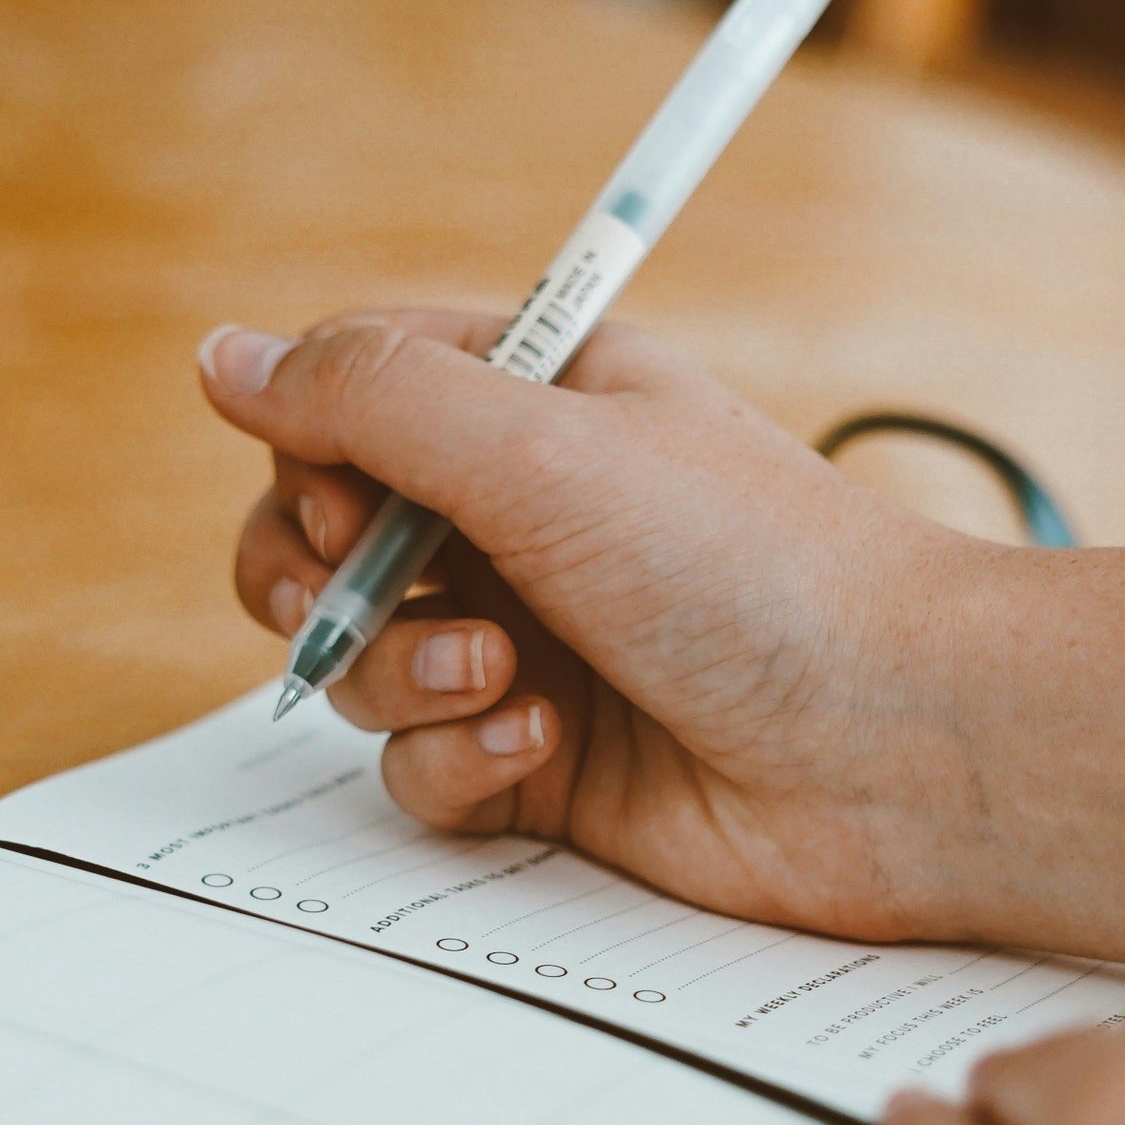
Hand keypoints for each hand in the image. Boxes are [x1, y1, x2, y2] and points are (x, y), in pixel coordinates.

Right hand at [200, 308, 1003, 937]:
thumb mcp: (544, 446)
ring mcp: (534, 642)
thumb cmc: (754, 570)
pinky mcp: (547, 764)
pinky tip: (542, 746)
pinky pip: (421, 768)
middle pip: (322, 538)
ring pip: (358, 663)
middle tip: (354, 592)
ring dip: (395, 674)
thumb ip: (369, 400)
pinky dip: (456, 761)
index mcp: (540, 402)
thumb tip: (223, 356)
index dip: (312, 451)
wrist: (902, 747)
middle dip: (313, 576)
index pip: (351, 397)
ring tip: (502, 678)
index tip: (345, 493)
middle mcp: (527, 517)